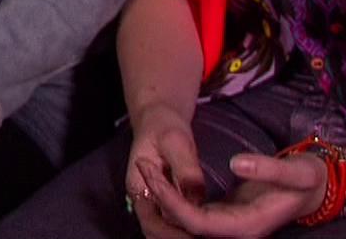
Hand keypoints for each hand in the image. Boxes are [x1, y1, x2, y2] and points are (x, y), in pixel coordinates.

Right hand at [125, 104, 200, 238]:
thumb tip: (197, 199)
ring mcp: (153, 201)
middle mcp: (143, 199)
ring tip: (206, 236)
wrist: (159, 118)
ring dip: (180, 235)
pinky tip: (202, 231)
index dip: (172, 233)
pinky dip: (183, 230)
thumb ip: (186, 170)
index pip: (151, 222)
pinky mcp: (164, 201)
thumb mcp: (176, 142)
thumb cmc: (164, 126)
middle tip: (206, 238)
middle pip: (155, 232)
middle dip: (177, 238)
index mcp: (139, 186)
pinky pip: (170, 223)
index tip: (195, 235)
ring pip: (162, 230)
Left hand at [140, 150, 328, 238]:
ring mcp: (227, 228)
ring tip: (143, 173)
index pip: (197, 223)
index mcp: (247, 227)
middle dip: (158, 208)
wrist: (318, 189)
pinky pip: (190, 219)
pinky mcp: (223, 218)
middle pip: (183, 233)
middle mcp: (234, 233)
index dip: (172, 202)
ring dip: (160, 207)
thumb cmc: (310, 179)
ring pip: (183, 229)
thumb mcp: (298, 171)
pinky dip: (171, 204)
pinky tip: (157, 182)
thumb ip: (270, 168)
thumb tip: (238, 164)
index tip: (154, 175)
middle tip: (141, 170)